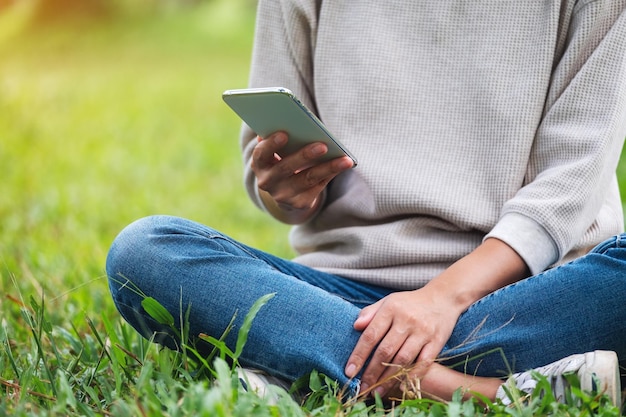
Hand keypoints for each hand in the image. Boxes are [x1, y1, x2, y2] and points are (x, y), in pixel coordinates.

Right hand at [251, 132, 352, 222]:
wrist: (284, 193)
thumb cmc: (283, 161)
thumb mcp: (277, 153)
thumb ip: (282, 140)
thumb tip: (298, 123)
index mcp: (259, 165)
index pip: (261, 155)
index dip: (271, 145)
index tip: (284, 134)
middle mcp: (267, 182)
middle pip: (286, 168)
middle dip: (304, 155)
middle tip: (323, 145)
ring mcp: (283, 196)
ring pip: (308, 179)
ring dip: (328, 167)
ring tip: (345, 159)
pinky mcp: (300, 204)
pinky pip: (318, 187)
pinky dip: (331, 173)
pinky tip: (344, 165)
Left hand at [344, 238, 528, 397]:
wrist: (442, 298)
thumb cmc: (410, 303)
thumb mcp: (388, 301)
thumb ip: (370, 312)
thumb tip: (355, 326)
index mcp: (391, 309)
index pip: (371, 335)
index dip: (359, 355)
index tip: (349, 371)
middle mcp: (406, 320)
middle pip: (385, 351)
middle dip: (371, 372)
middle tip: (362, 388)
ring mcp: (422, 332)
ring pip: (402, 359)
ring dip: (388, 378)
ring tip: (377, 391)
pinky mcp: (437, 341)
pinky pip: (423, 362)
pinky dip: (412, 375)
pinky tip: (401, 385)